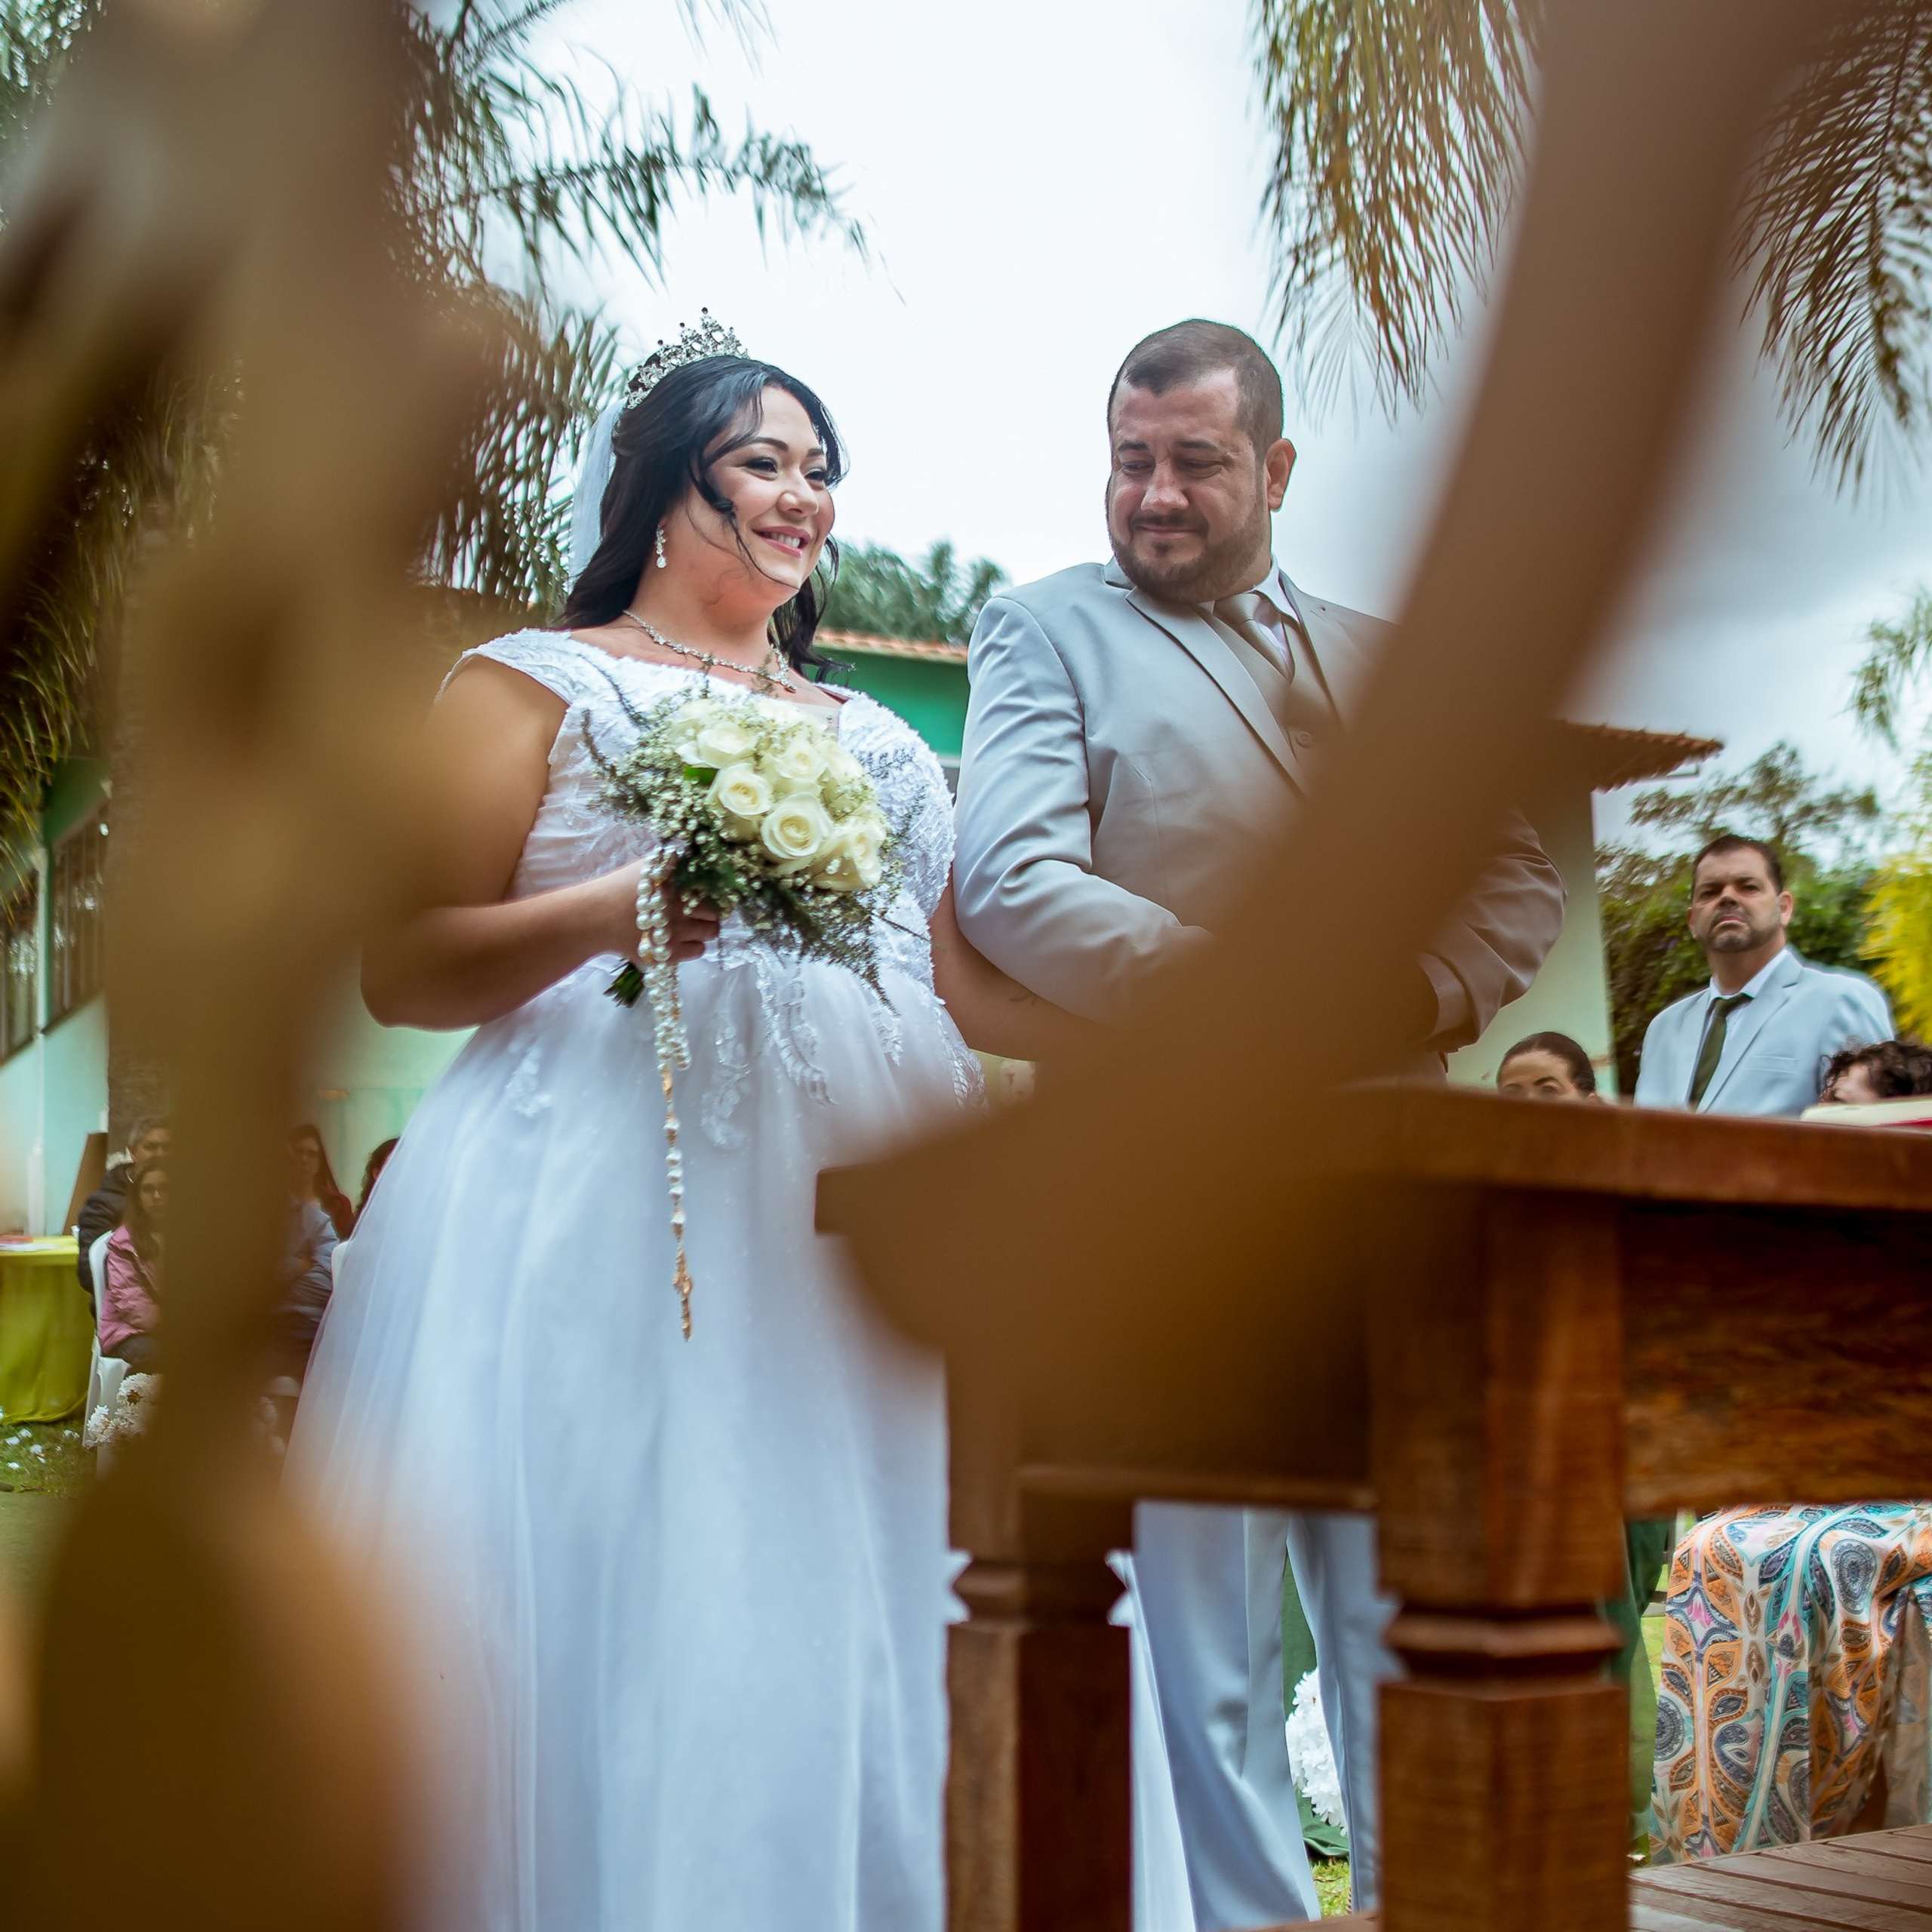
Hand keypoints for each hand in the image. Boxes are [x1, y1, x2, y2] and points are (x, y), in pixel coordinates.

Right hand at [602, 861, 719, 963]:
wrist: (595, 916)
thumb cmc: (619, 887)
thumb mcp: (648, 866)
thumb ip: (673, 863)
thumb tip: (696, 860)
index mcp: (679, 882)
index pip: (715, 888)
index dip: (715, 892)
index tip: (708, 895)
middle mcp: (683, 905)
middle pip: (716, 911)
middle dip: (711, 911)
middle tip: (700, 912)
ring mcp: (679, 931)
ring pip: (712, 932)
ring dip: (705, 929)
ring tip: (692, 926)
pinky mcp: (671, 953)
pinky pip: (699, 951)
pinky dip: (696, 946)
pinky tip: (683, 940)